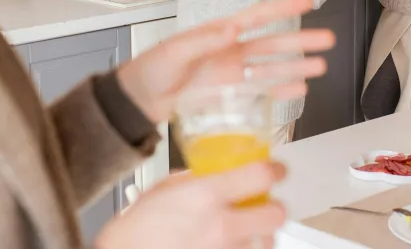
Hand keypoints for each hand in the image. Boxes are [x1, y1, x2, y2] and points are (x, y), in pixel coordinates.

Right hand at [97, 161, 288, 248]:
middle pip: (277, 214)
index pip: (261, 175)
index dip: (276, 169)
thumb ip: (191, 182)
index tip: (277, 169)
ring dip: (257, 235)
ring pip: (264, 242)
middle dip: (275, 208)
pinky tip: (230, 246)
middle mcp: (220, 226)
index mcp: (206, 196)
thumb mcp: (162, 191)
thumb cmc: (133, 233)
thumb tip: (207, 176)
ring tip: (244, 232)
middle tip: (267, 205)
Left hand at [116, 0, 334, 123]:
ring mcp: (233, 74)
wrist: (140, 99)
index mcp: (219, 33)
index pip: (258, 16)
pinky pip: (261, 91)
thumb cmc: (150, 69)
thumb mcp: (175, 51)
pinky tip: (299, 87)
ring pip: (273, 67)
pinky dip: (281, 89)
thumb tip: (230, 30)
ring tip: (321, 65)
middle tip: (327, 39)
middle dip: (301, 40)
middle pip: (274, 43)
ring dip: (297, 66)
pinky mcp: (230, 94)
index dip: (283, 7)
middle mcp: (231, 51)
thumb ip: (203, 40)